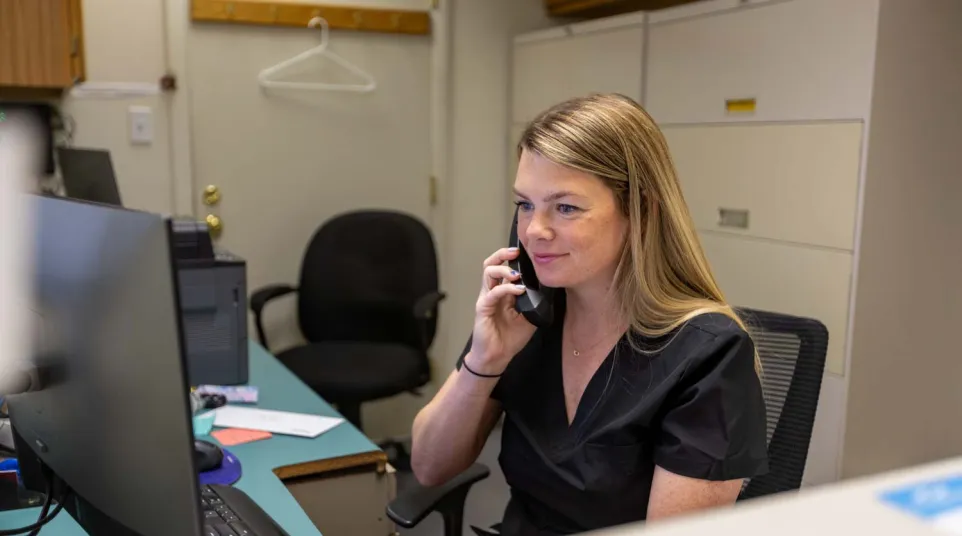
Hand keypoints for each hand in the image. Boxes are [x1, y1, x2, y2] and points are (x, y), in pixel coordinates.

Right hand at [468, 247, 537, 373]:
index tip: (526, 252)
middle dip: (503, 254)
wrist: (496, 356)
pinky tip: (518, 290)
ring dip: (503, 268)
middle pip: (491, 264)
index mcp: (503, 292)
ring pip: (488, 273)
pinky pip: (493, 293)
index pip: (503, 267)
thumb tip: (548, 290)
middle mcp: (493, 291)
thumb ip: (534, 302)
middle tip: (516, 252)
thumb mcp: (529, 317)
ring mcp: (487, 298)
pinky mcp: (483, 308)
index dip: (512, 257)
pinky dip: (506, 288)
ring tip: (516, 273)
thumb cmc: (510, 338)